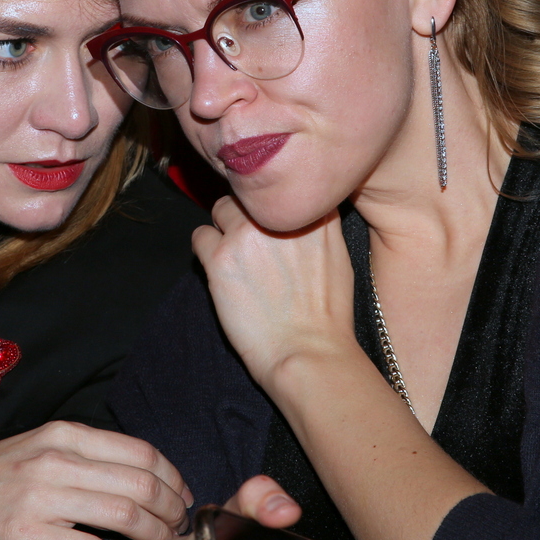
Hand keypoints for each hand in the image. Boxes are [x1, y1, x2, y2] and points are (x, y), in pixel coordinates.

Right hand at [0, 421, 194, 539]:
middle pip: (142, 484)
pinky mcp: (24, 536)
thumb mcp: (32, 448)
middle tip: (179, 531)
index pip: (141, 452)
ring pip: (125, 515)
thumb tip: (134, 474)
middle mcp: (55, 459)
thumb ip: (79, 455)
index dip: (174, 479)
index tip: (183, 499)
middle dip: (173, 511)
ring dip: (155, 536)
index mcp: (62, 434)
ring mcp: (40, 497)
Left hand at [191, 197, 356, 388]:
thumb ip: (319, 226)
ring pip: (221, 208)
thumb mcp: (339, 257)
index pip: (284, 187)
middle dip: (249, 213)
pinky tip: (220, 270)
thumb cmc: (327, 315)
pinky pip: (199, 236)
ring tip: (235, 256)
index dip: (275, 203)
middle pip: (251, 193)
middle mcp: (279, 216)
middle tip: (252, 241)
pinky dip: (206, 250)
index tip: (273, 219)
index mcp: (313, 214)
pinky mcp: (220, 257)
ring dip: (224, 227)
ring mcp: (247, 235)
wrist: (308, 352)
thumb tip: (299, 213)